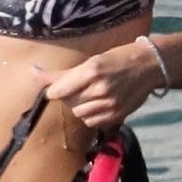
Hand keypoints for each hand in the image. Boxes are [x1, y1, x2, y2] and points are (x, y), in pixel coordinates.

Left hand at [33, 40, 161, 129]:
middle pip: (68, 103)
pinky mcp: (117, 116)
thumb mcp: (90, 61)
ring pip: (79, 114)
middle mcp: (100, 88)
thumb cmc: (117, 59)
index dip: (55, 91)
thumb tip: (32, 72)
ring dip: (81, 106)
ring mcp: (109, 104)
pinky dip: (91, 115)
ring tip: (92, 95)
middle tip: (82, 86)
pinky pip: (92, 122)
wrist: (149, 66)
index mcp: (91, 71)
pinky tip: (100, 104)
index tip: (59, 87)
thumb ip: (61, 74)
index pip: (57, 91)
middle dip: (70, 96)